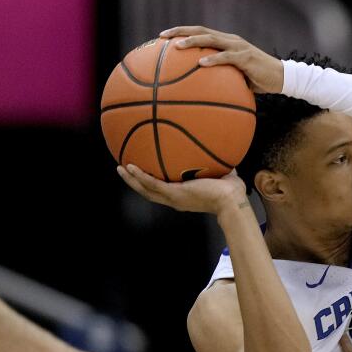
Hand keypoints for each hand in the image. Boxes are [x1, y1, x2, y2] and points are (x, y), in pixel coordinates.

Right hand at [117, 164, 247, 216]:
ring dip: (131, 179)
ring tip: (120, 168)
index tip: (143, 174)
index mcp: (183, 196)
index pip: (163, 191)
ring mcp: (173, 197)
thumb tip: (219, 151)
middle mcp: (175, 199)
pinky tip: (130, 167)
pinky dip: (140, 176)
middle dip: (134, 182)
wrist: (231, 200)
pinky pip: (152, 184)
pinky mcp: (174, 193)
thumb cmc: (230, 191)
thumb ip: (215, 165)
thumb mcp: (220, 174)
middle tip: (123, 170)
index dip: (150, 183)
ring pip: (145, 189)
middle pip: (148, 192)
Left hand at [160, 25, 282, 92]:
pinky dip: (213, 58)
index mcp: (226, 42)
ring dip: (193, 41)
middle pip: (201, 30)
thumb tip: (196, 92)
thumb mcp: (235, 78)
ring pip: (212, 39)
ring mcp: (239, 47)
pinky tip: (201, 63)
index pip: (201, 32)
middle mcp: (231, 40)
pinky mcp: (246, 57)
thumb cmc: (257, 80)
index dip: (182, 32)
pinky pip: (227, 57)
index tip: (163, 36)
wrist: (281, 78)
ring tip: (177, 47)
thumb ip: (218, 78)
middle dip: (181, 32)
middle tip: (162, 36)